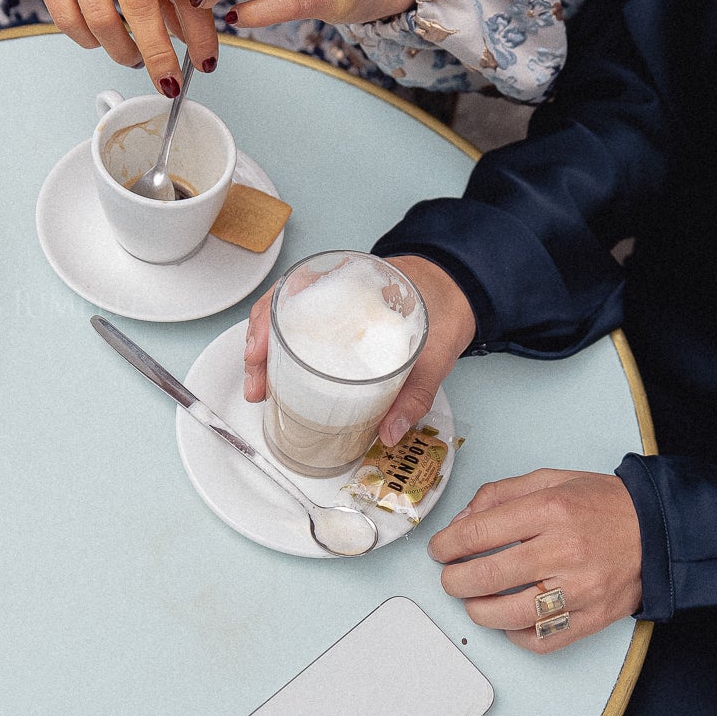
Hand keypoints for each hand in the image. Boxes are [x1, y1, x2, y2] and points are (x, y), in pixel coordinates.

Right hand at [1, 0, 218, 94]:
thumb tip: (189, 33)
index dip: (197, 31)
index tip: (206, 62)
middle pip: (140, 7)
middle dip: (159, 53)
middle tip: (169, 81)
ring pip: (102, 20)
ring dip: (122, 51)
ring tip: (133, 58)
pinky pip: (68, 20)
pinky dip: (88, 40)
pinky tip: (99, 40)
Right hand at [241, 255, 475, 443]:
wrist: (460, 289)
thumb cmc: (445, 308)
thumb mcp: (436, 353)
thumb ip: (415, 394)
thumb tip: (390, 433)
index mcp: (355, 283)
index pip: (294, 290)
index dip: (267, 321)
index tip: (259, 353)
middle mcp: (337, 287)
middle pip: (280, 308)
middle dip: (257, 346)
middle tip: (256, 385)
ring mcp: (334, 302)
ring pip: (285, 320)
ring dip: (266, 351)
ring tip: (260, 385)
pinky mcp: (339, 319)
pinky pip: (303, 329)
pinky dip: (285, 351)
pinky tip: (280, 376)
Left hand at [427, 469, 642, 651]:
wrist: (660, 531)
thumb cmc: (604, 505)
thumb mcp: (553, 479)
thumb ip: (502, 494)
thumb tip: (462, 519)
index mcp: (552, 509)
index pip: (480, 531)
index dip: (448, 544)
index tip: (439, 549)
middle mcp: (565, 550)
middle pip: (488, 576)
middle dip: (454, 581)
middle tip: (450, 578)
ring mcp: (579, 589)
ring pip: (509, 615)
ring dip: (478, 611)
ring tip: (475, 601)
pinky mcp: (591, 618)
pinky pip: (540, 640)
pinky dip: (515, 635)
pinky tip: (509, 620)